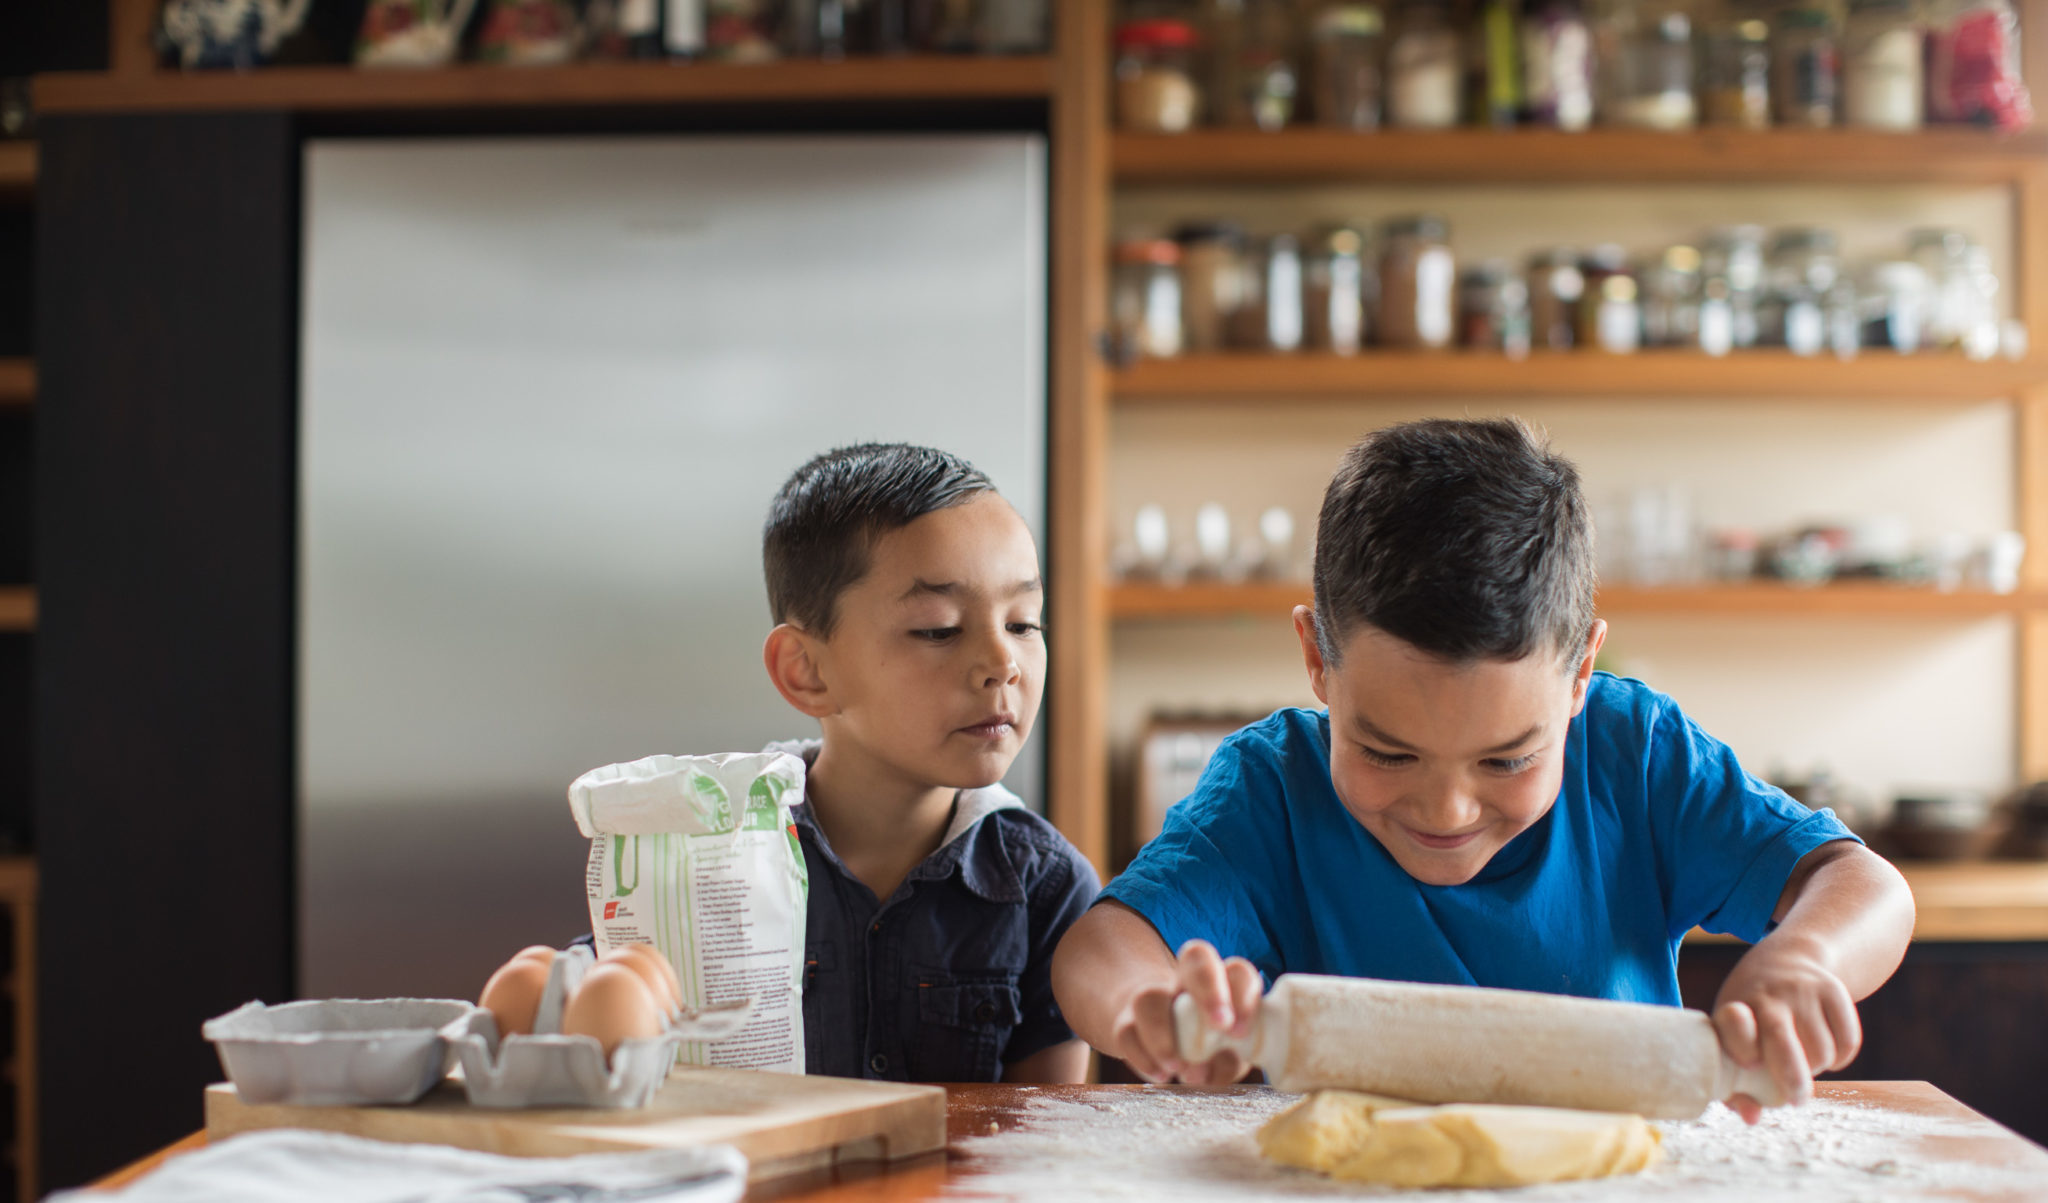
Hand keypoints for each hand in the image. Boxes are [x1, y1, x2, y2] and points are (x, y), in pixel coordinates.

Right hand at [1107, 939, 1262, 1083]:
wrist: (1160, 1042)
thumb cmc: (1209, 1050)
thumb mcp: (1227, 1057)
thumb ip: (1230, 1060)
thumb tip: (1224, 1061)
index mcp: (1224, 984)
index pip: (1236, 971)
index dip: (1241, 994)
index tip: (1239, 1031)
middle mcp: (1188, 981)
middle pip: (1196, 958)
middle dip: (1210, 991)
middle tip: (1221, 1027)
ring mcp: (1153, 997)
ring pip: (1149, 998)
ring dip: (1164, 1035)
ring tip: (1179, 1069)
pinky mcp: (1127, 1022)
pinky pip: (1126, 1032)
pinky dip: (1143, 1057)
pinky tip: (1160, 1075)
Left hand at [1710, 934, 1861, 1123]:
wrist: (1788, 959)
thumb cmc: (1753, 1017)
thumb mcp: (1734, 1038)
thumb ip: (1735, 1085)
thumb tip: (1753, 1119)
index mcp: (1734, 1005)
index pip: (1734, 1023)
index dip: (1741, 1046)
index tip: (1750, 1063)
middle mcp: (1767, 994)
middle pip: (1781, 1039)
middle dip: (1792, 1077)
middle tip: (1796, 1099)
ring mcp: (1801, 989)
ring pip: (1820, 1049)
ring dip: (1817, 1068)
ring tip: (1805, 1061)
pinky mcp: (1833, 989)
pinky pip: (1848, 1040)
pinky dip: (1841, 1058)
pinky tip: (1828, 1053)